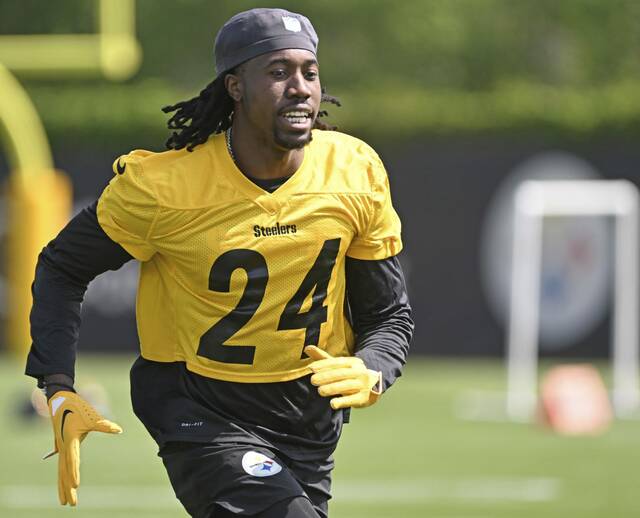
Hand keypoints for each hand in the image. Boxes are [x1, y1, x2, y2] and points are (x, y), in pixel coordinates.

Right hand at [44, 391, 122, 505]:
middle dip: (67, 488)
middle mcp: (63, 446)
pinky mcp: (62, 446)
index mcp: (69, 440)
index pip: (73, 460)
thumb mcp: (92, 416)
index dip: (74, 472)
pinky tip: (64, 484)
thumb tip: (119, 431)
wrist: (60, 398)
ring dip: (63, 485)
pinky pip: (62, 465)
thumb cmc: (76, 407)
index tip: (75, 486)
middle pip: (64, 471)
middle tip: (70, 504)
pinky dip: (63, 476)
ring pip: (61, 470)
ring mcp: (61, 447)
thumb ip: (104, 425)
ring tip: (65, 501)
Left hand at [305, 346, 381, 409]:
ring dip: (332, 388)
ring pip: (346, 385)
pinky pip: (352, 399)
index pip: (337, 362)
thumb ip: (323, 358)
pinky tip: (332, 403)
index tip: (312, 368)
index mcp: (353, 362)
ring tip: (320, 391)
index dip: (324, 365)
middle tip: (313, 380)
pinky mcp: (364, 398)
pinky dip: (342, 401)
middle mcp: (359, 372)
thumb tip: (307, 348)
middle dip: (326, 376)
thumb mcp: (340, 366)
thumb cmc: (352, 375)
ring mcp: (363, 385)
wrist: (375, 385)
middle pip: (341, 373)